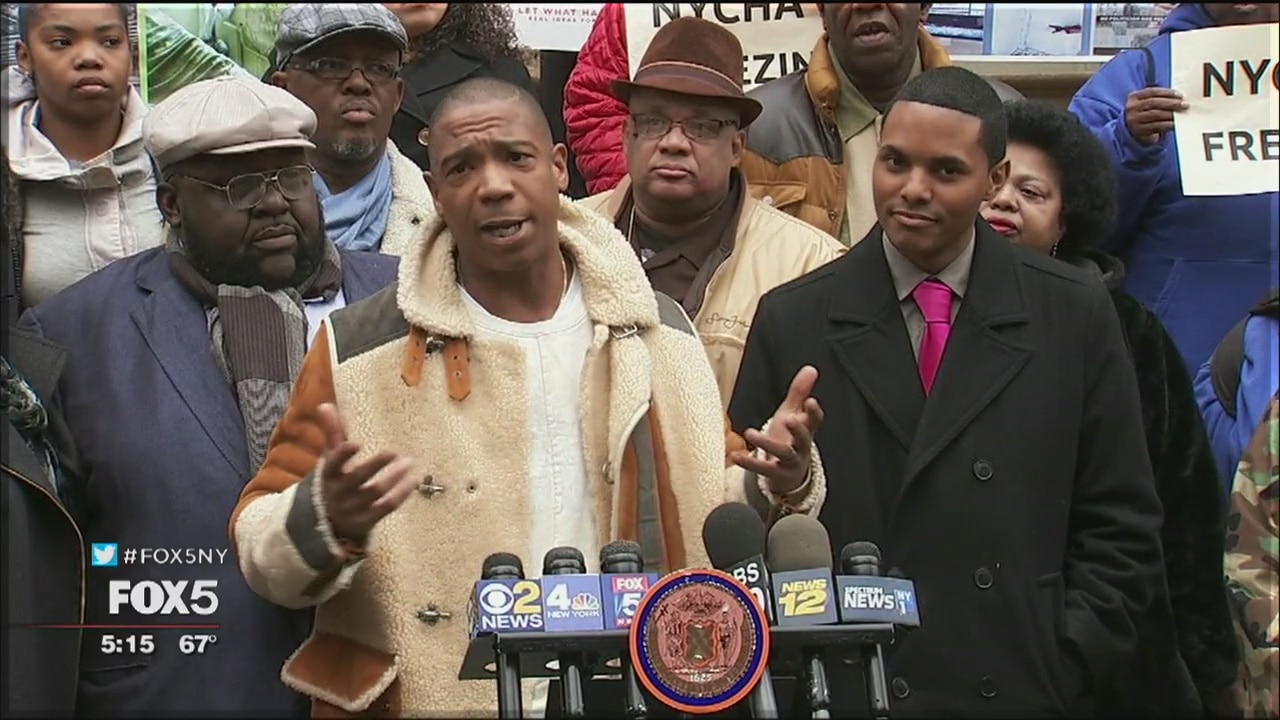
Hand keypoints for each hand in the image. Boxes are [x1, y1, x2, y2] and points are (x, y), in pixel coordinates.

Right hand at [316, 403, 420, 544]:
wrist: (329, 522)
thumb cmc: (334, 482)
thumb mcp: (330, 460)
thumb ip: (332, 434)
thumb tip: (325, 405)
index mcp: (328, 475)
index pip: (332, 464)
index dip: (343, 455)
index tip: (356, 444)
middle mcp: (339, 493)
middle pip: (358, 479)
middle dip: (375, 465)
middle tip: (393, 452)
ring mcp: (354, 508)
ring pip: (376, 492)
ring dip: (394, 477)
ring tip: (409, 462)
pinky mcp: (368, 520)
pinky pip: (388, 506)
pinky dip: (402, 493)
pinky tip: (413, 480)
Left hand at [732, 366, 823, 495]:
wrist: (786, 475)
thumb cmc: (788, 438)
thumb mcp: (792, 414)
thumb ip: (799, 392)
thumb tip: (811, 368)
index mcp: (806, 430)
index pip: (815, 420)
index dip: (814, 411)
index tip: (810, 401)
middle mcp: (801, 447)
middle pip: (804, 439)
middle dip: (798, 429)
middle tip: (788, 418)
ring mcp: (790, 463)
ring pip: (783, 453)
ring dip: (767, 443)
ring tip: (750, 432)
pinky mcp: (775, 474)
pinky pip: (763, 469)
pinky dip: (749, 462)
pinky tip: (735, 456)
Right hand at [1124, 87, 1187, 145]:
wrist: (1133, 131)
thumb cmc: (1144, 113)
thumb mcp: (1146, 103)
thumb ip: (1158, 98)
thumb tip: (1179, 97)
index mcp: (1133, 97)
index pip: (1152, 91)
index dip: (1167, 92)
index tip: (1180, 95)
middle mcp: (1132, 108)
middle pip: (1154, 103)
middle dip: (1171, 103)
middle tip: (1185, 105)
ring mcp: (1134, 120)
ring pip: (1156, 114)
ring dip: (1171, 113)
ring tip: (1182, 113)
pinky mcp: (1140, 131)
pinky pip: (1156, 126)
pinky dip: (1168, 124)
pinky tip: (1176, 123)